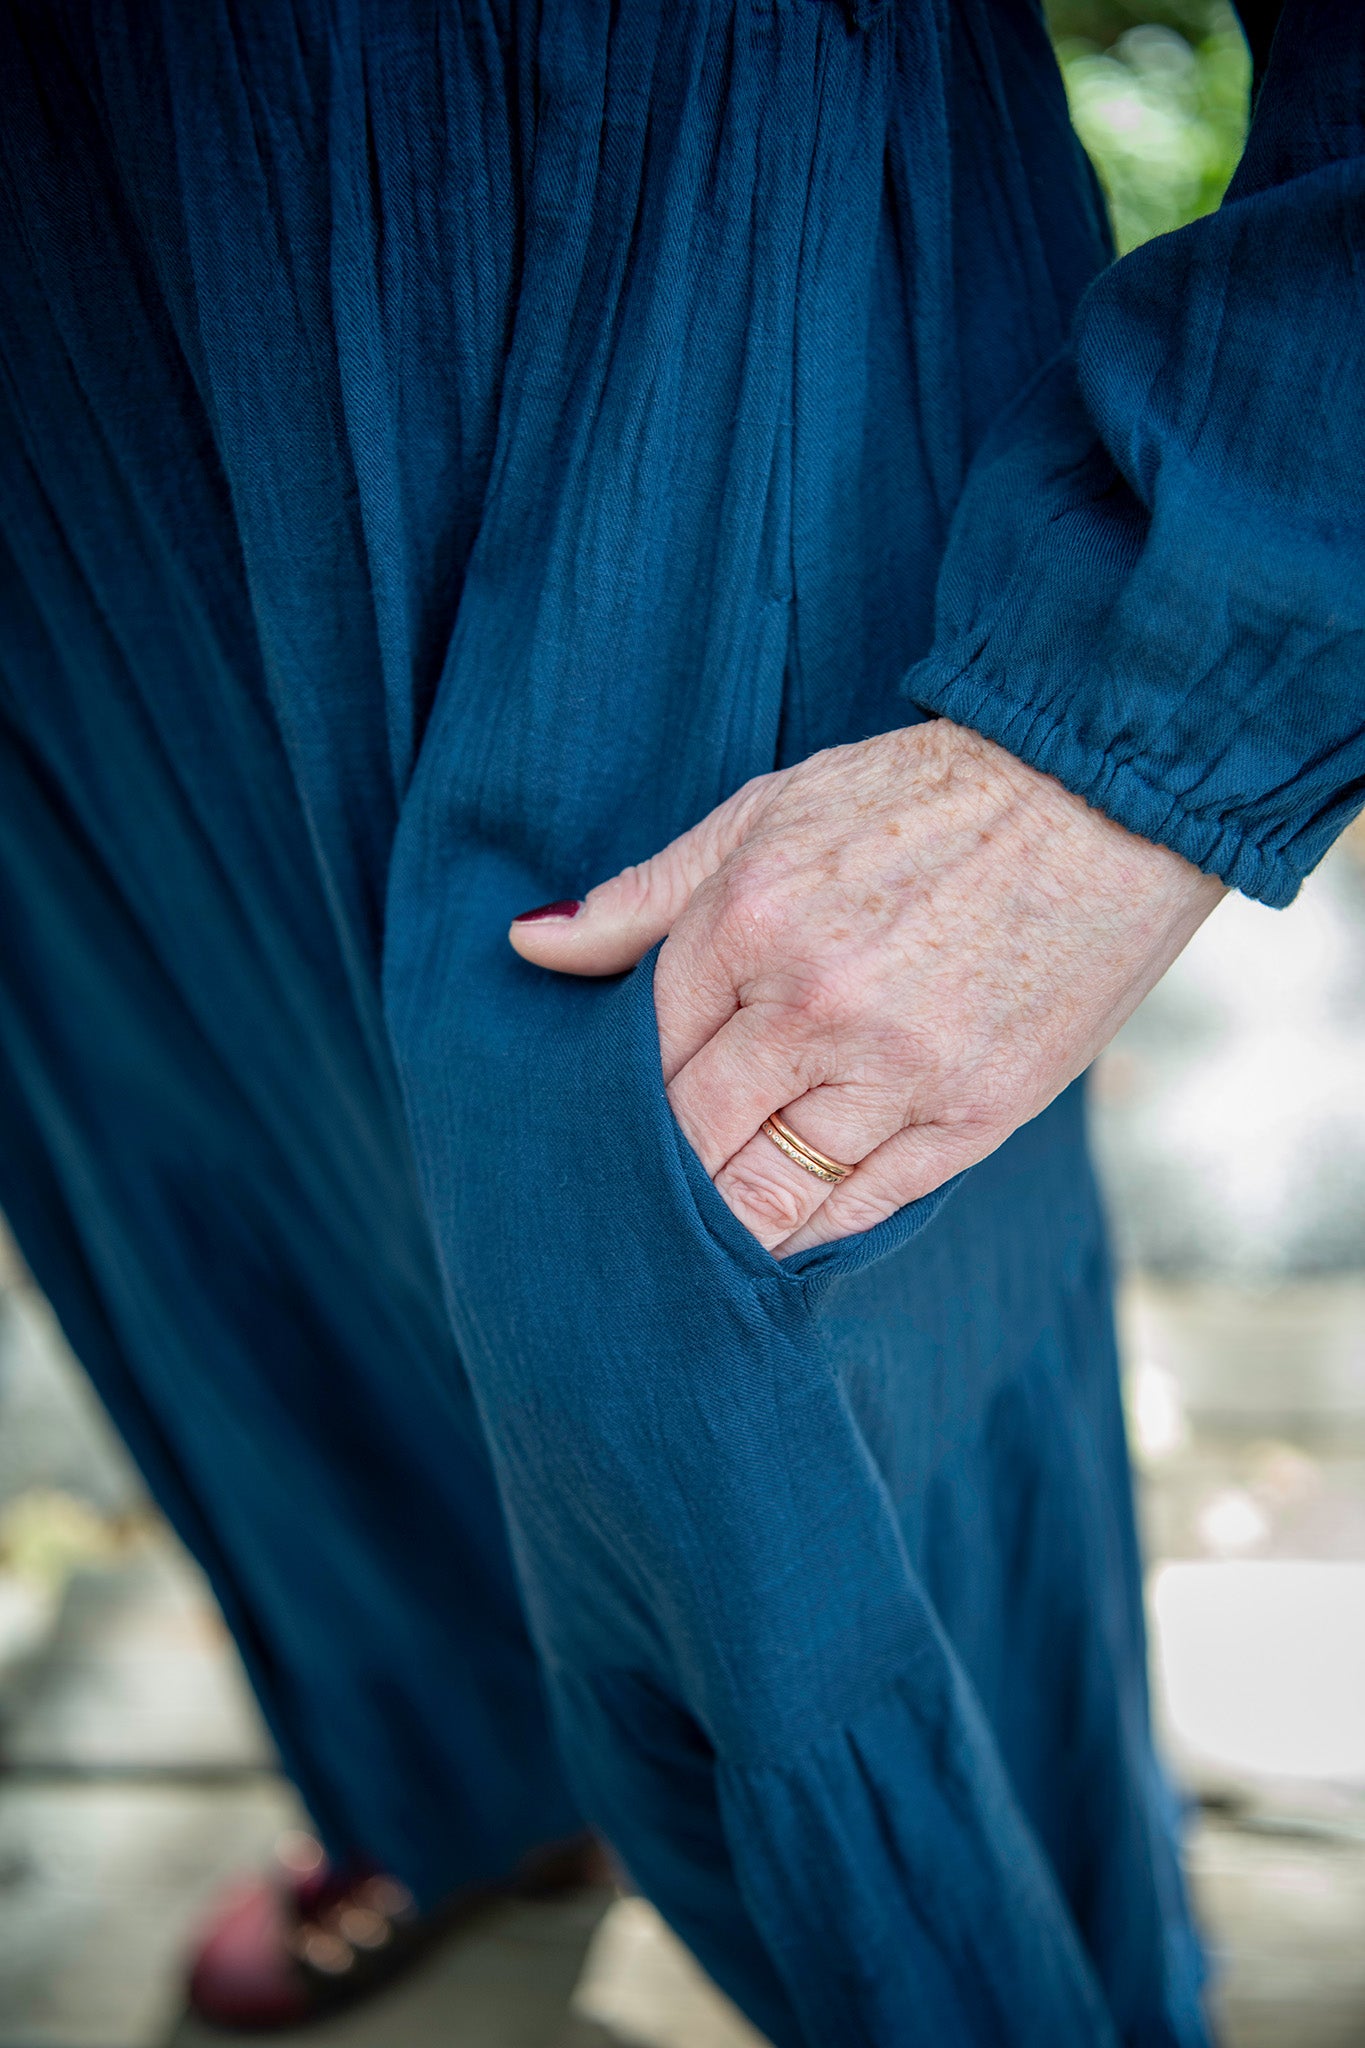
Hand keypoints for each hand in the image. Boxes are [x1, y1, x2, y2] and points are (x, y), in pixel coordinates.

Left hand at [509, 720, 1222, 1253]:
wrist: (1101, 800)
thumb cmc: (921, 798)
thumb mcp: (765, 814)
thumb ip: (643, 894)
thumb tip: (528, 942)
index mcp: (750, 922)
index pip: (641, 1055)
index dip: (612, 1105)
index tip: (593, 1140)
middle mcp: (816, 1008)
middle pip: (691, 1139)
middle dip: (652, 1181)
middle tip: (617, 1222)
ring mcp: (901, 1070)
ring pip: (770, 1195)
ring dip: (721, 1228)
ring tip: (686, 1258)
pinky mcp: (976, 1115)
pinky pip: (867, 1207)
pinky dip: (813, 1231)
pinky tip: (780, 1242)